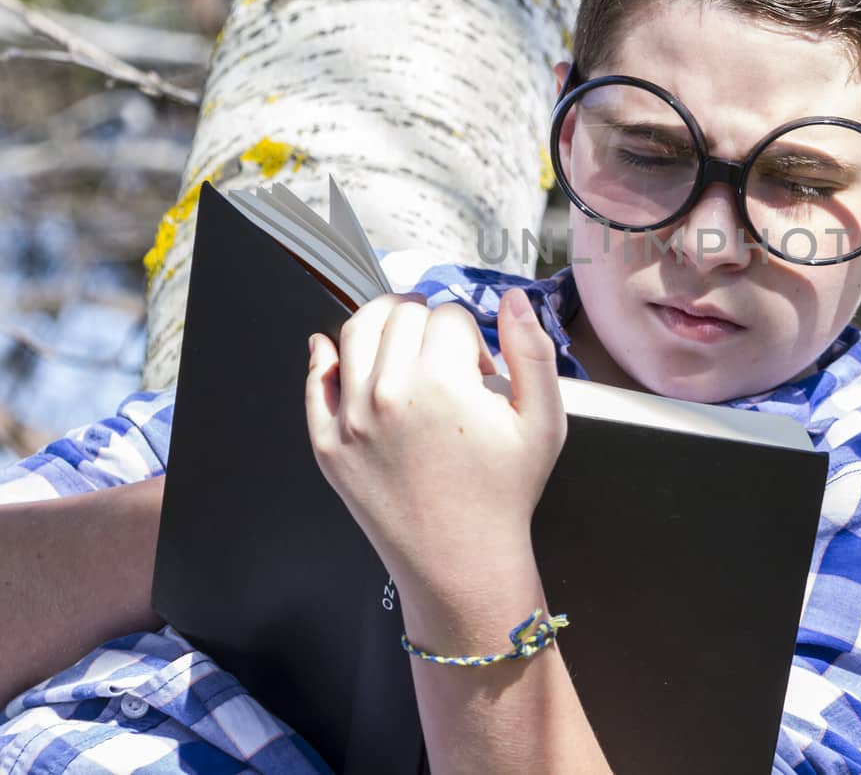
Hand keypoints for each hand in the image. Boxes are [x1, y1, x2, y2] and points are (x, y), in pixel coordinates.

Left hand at [303, 288, 566, 596]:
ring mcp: (350, 419)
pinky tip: (335, 351)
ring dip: (382, 322)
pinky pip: (316, 382)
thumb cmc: (505, 493)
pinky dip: (325, 356)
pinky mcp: (327, 444)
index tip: (481, 367)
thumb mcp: (543, 421)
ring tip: (403, 339)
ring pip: (356, 332)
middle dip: (430, 322)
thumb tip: (514, 298)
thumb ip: (532, 350)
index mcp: (441, 382)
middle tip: (447, 355)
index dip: (472, 335)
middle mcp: (387, 392)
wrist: (461, 562)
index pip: (450, 316)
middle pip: (402, 314)